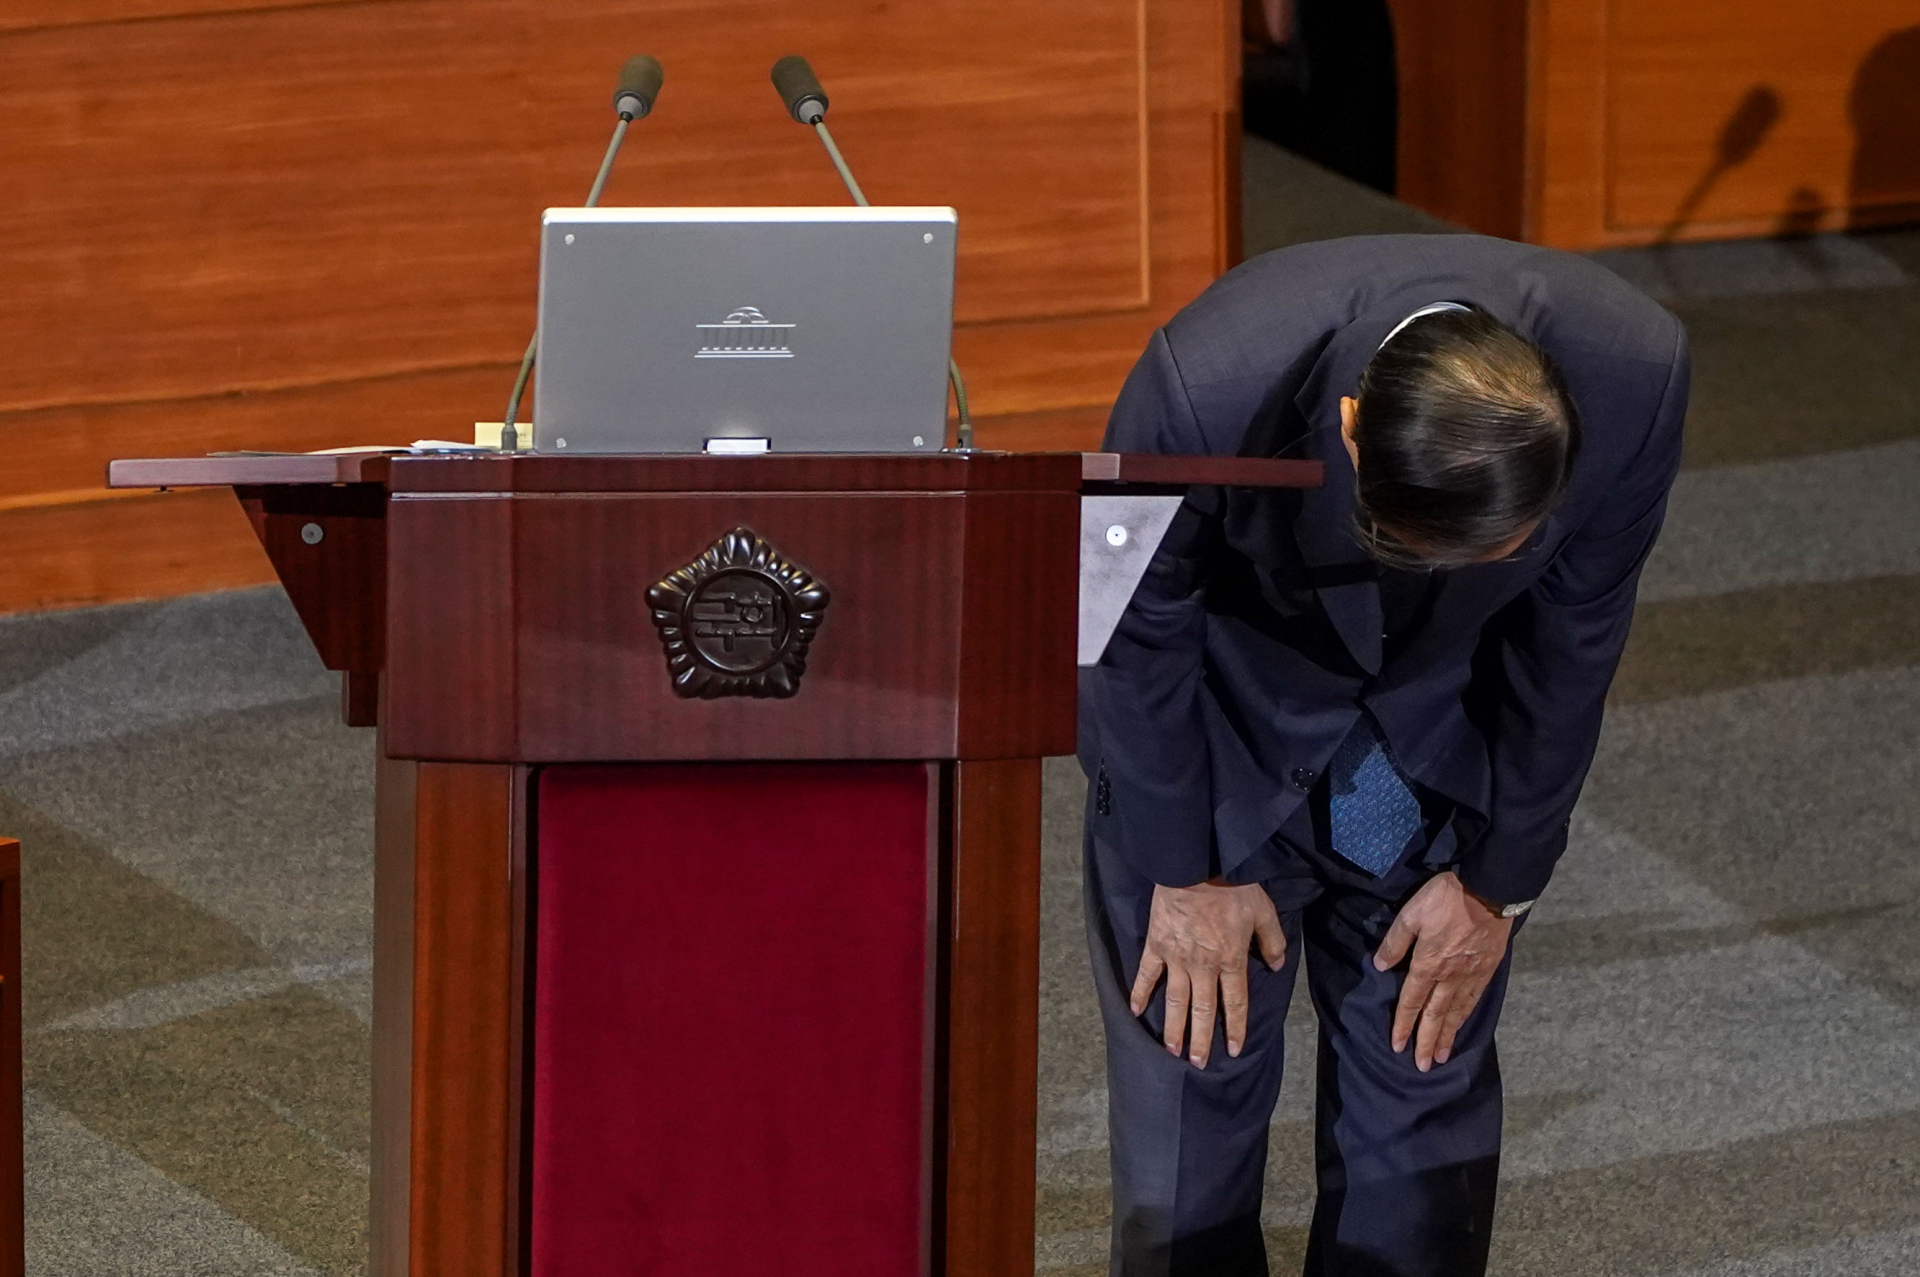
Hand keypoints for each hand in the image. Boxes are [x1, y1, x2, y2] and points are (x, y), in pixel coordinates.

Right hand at [1130, 879, 1287, 1067]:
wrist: (1194, 865)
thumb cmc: (1231, 886)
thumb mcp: (1263, 911)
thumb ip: (1272, 941)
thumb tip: (1276, 966)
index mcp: (1230, 960)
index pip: (1234, 1003)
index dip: (1234, 1028)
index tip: (1232, 1050)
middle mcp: (1203, 966)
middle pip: (1202, 1010)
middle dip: (1201, 1039)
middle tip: (1197, 1063)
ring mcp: (1176, 958)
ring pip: (1176, 1000)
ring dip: (1173, 1027)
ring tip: (1172, 1050)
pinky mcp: (1157, 945)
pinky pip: (1147, 973)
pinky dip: (1140, 993)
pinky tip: (1136, 1011)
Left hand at [1372, 871, 1514, 1070]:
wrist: (1490, 891)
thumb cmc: (1446, 898)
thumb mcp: (1411, 913)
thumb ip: (1395, 941)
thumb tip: (1380, 966)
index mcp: (1428, 964)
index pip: (1412, 1001)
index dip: (1404, 1025)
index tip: (1398, 1046)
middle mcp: (1449, 976)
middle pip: (1435, 1015)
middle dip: (1427, 1042)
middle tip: (1423, 1066)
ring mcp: (1471, 975)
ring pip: (1456, 1012)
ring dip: (1447, 1036)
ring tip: (1442, 1056)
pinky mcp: (1487, 969)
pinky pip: (1474, 1000)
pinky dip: (1466, 1017)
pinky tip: (1462, 1025)